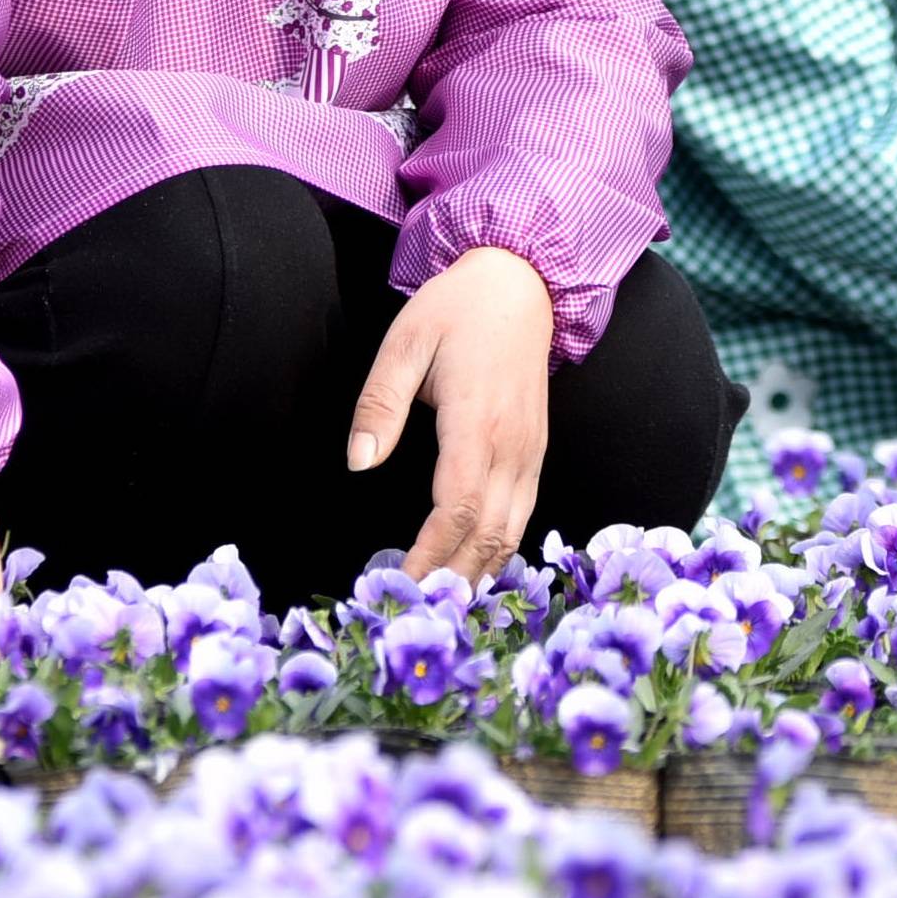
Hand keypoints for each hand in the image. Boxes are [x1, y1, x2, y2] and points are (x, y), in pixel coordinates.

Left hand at [353, 244, 556, 582]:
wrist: (521, 285)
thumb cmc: (456, 310)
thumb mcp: (403, 343)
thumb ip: (379, 405)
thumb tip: (359, 462)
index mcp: (477, 420)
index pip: (457, 507)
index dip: (431, 553)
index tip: (403, 583)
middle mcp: (514, 445)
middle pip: (490, 534)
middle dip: (453, 579)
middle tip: (416, 612)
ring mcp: (533, 452)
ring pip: (513, 533)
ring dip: (479, 574)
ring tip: (442, 606)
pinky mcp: (537, 453)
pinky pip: (524, 516)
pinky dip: (499, 551)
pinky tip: (472, 571)